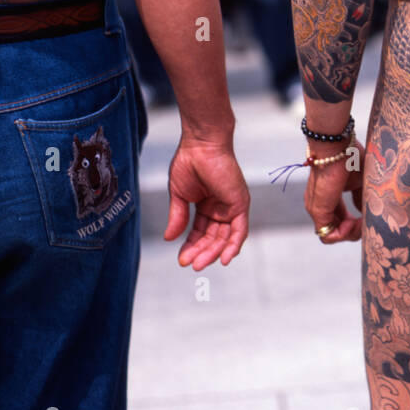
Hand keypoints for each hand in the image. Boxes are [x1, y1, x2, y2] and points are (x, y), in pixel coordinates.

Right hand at [165, 135, 249, 269]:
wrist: (200, 144)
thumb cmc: (189, 162)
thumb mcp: (179, 195)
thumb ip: (177, 217)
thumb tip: (169, 239)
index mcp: (206, 206)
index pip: (200, 232)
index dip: (191, 246)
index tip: (181, 260)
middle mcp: (221, 208)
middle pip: (213, 238)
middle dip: (201, 252)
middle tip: (190, 265)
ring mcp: (231, 207)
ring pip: (225, 238)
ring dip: (214, 252)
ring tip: (200, 264)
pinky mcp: (240, 204)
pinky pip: (240, 230)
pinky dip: (233, 245)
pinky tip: (223, 259)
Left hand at [306, 139, 364, 245]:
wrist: (337, 143)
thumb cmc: (350, 155)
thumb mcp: (361, 180)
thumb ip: (361, 199)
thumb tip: (365, 213)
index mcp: (329, 197)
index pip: (340, 220)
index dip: (357, 224)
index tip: (370, 216)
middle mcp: (319, 205)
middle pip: (337, 230)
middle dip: (356, 231)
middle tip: (369, 222)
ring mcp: (316, 208)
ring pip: (332, 235)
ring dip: (353, 232)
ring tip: (365, 221)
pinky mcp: (317, 210)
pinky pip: (329, 235)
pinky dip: (346, 233)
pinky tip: (358, 221)